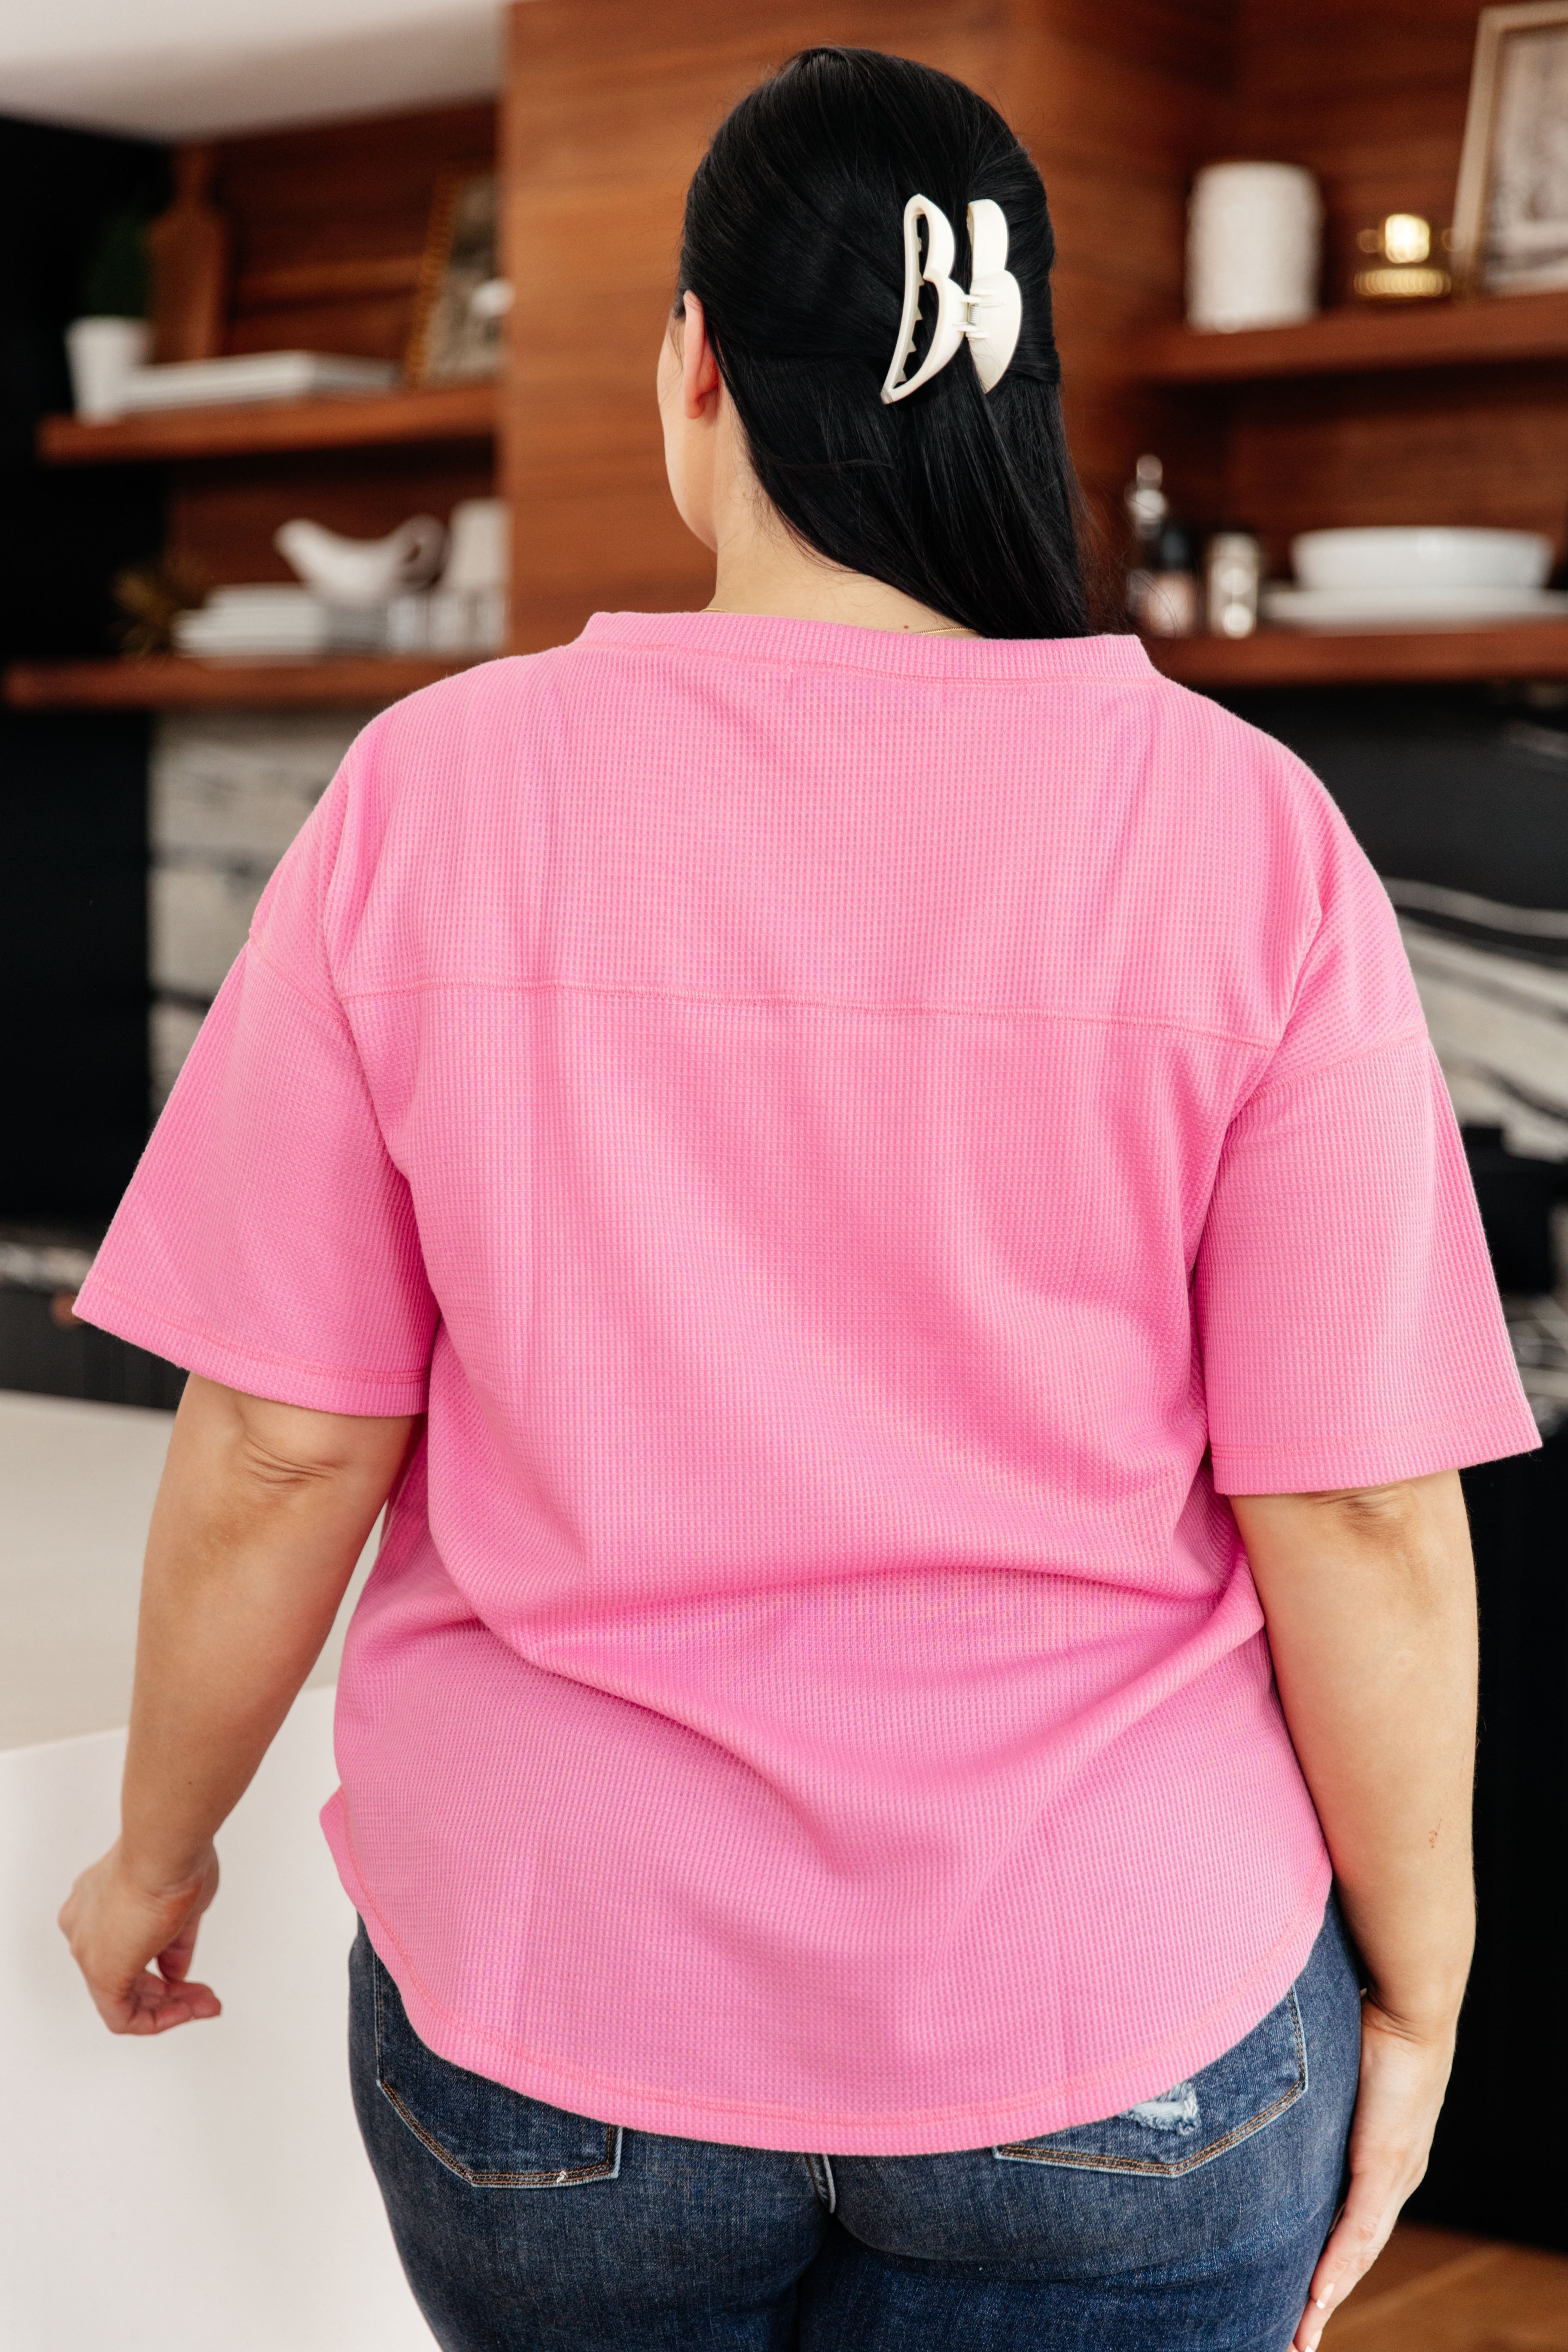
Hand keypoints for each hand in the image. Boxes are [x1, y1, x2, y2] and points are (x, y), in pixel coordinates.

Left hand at [59, 1838, 221, 2033]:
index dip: (164, 1963)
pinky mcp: (99, 1972)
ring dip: (170, 2006)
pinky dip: (158, 2019)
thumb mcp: (181, 1905)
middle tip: (204, 1996)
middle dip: (171, 1992)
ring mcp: (87, 1948)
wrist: (164, 1849)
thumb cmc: (174, 1859)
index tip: (191, 1970)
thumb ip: (174, 1944)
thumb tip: (175, 1973)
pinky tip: (188, 2010)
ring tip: (206, 2004)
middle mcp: (84, 1927)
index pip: (128, 1946)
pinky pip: (122, 2015)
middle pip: (126, 1976)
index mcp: (97, 1902)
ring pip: (125, 1996)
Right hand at [1292, 2000, 1456, 2348]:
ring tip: (1301, 2332)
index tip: (1300, 2299)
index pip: (1349, 2224)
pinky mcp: (1384, 2164)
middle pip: (1353, 2254)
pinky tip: (1317, 2294)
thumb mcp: (1326, 2069)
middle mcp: (1391, 2177)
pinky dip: (1335, 2264)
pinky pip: (1357, 2228)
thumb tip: (1255, 2077)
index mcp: (1379, 2157)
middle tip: (1296, 2335)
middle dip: (1323, 2298)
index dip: (1325, 2264)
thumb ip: (1297, 2087)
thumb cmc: (1364, 2021)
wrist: (1408, 2003)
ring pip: (1355, 2253)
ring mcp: (1390, 2175)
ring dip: (1325, 2296)